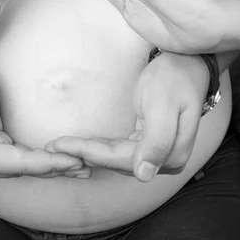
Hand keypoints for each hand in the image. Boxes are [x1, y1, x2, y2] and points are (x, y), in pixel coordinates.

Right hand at [0, 48, 89, 177]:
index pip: (13, 164)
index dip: (43, 165)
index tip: (70, 162)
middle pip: (21, 169)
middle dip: (53, 169)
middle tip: (85, 169)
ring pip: (24, 164)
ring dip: (52, 167)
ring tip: (80, 168)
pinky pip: (22, 154)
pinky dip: (42, 157)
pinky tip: (60, 159)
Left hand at [45, 52, 208, 181]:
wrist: (187, 64)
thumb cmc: (174, 79)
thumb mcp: (163, 106)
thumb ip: (157, 141)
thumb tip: (144, 176)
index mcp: (172, 156)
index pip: (122, 159)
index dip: (90, 153)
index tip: (62, 145)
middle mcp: (166, 161)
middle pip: (117, 161)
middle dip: (84, 154)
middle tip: (52, 146)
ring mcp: (158, 154)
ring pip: (115, 157)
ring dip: (87, 152)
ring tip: (59, 146)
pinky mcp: (148, 144)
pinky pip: (119, 149)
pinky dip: (98, 147)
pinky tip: (79, 145)